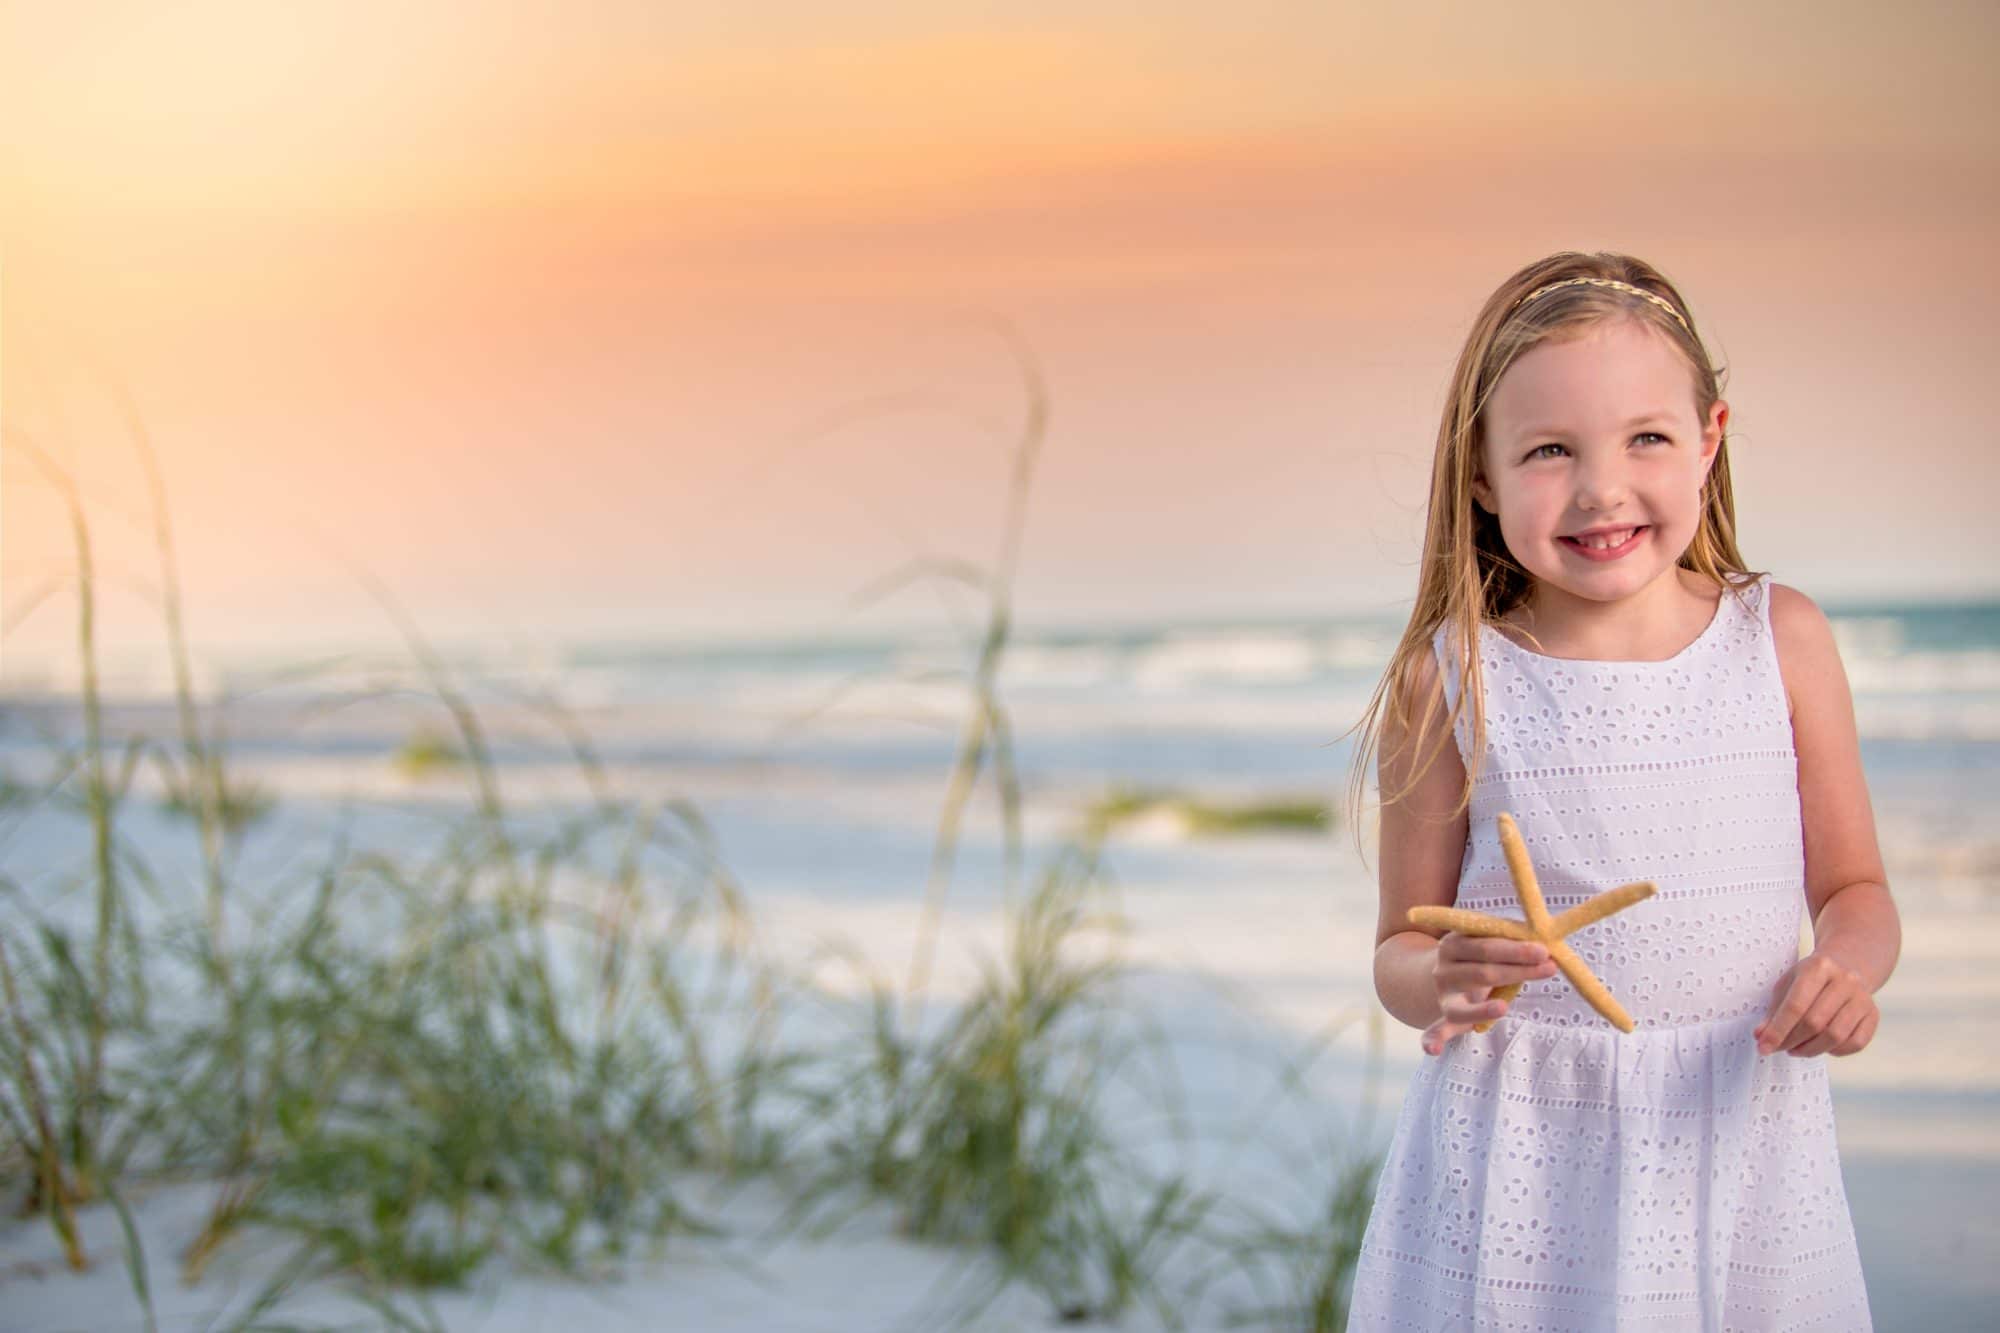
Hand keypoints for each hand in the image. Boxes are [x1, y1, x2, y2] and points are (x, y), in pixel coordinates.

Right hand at [1419, 931, 1558, 1055]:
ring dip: (1484, 1009)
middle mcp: (1444, 969)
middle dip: (1516, 971)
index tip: (1543, 951)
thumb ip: (1509, 940)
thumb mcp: (1487, 942)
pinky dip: (1433, 1040)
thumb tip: (1546, 944)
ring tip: (1503, 1008)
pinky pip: (1436, 1030)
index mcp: (1454, 943)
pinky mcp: (1446, 1017)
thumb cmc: (1481, 957)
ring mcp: (1444, 995)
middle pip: (1481, 972)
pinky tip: (1434, 1050)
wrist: (1447, 975)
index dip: (1515, 949)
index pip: (1486, 946)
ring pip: (1465, 1004)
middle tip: (1548, 968)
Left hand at [1755, 950, 1879, 1057]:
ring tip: (1795, 1049)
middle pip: (1816, 1022)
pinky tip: (1821, 1046)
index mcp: (1819, 967)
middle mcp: (1845, 980)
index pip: (1796, 1005)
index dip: (1778, 1030)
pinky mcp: (1873, 1014)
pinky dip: (1835, 1051)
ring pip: (1836, 1036)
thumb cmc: (1810, 979)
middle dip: (1792, 1040)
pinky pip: (1856, 1043)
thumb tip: (1762, 1037)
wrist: (1846, 967)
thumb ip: (1774, 1011)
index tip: (1764, 1047)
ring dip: (1811, 1049)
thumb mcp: (1788, 985)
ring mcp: (1863, 998)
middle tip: (1779, 1048)